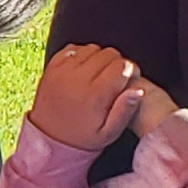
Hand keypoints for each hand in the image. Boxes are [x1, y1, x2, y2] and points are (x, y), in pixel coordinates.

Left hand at [24, 43, 153, 152]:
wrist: (48, 138)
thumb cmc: (81, 138)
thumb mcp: (109, 132)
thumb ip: (125, 110)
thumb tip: (139, 90)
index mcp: (94, 94)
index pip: (122, 66)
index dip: (131, 70)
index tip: (129, 80)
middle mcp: (77, 79)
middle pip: (109, 54)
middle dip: (117, 63)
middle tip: (115, 79)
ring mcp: (62, 71)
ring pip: (92, 48)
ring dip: (100, 57)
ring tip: (100, 75)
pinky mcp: (52, 68)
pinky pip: (73, 48)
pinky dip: (82, 54)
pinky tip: (84, 69)